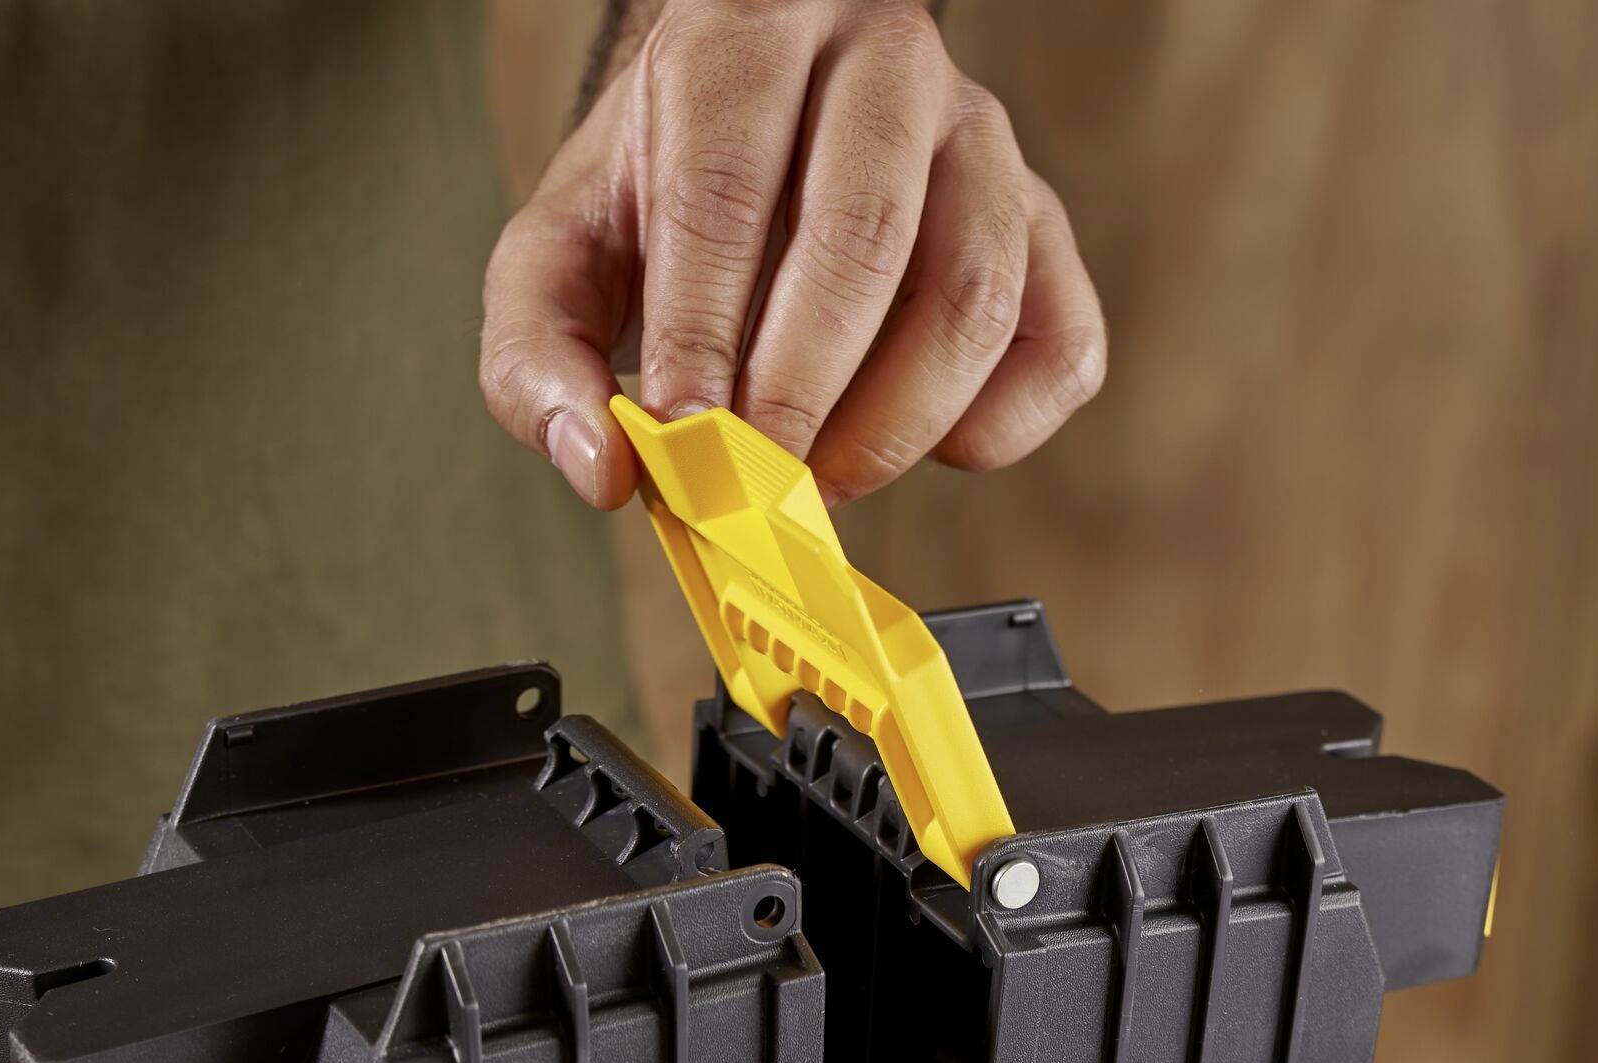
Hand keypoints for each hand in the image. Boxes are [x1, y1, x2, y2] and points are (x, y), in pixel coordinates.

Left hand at [481, 0, 1104, 509]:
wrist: (750, 130)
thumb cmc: (654, 200)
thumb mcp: (559, 260)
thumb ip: (537, 361)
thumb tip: (601, 470)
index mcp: (745, 38)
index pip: (729, 189)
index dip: (704, 335)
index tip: (683, 442)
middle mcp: (884, 67)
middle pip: (864, 237)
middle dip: (798, 394)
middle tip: (753, 484)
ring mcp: (981, 145)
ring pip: (976, 296)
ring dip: (895, 426)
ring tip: (821, 476)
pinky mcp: (1042, 230)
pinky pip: (1061, 344)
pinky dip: (998, 429)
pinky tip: (925, 448)